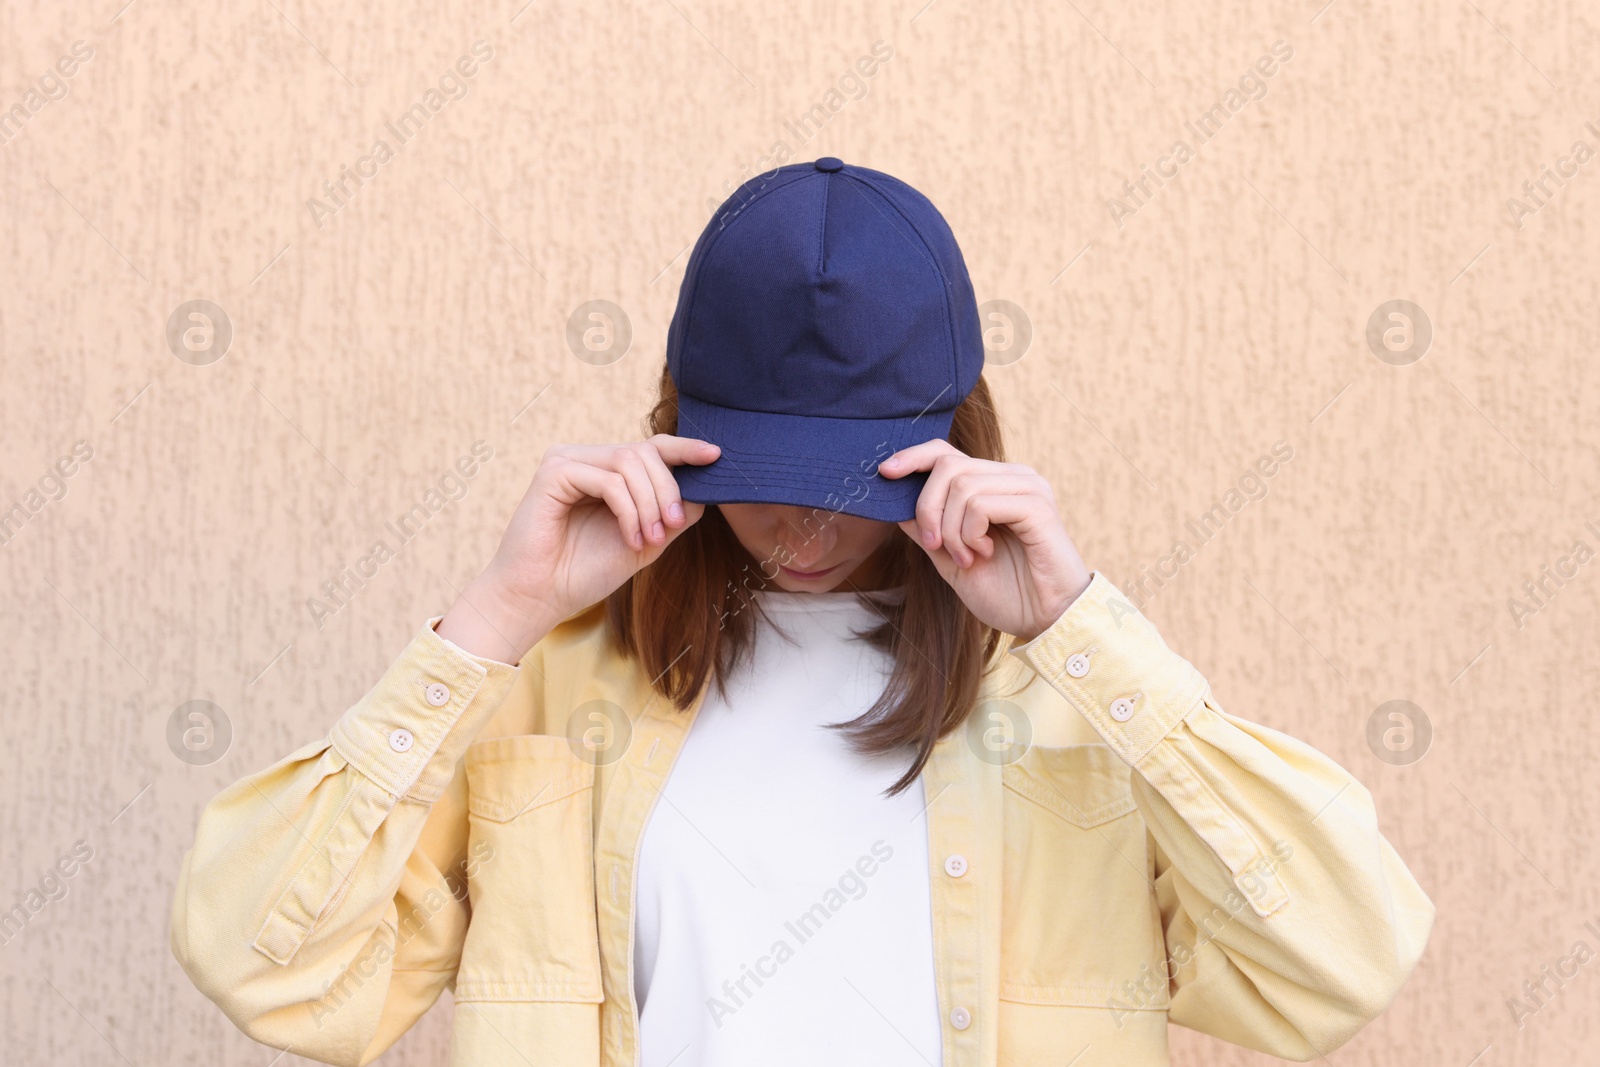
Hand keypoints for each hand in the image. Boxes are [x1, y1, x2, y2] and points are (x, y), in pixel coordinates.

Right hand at [437, 434, 720, 661]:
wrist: (541, 598)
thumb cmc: (584, 573)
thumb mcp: (644, 542)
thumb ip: (672, 516)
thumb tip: (706, 491)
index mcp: (605, 472)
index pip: (651, 449)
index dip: (685, 449)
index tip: (716, 455)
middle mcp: (586, 459)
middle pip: (646, 452)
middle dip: (667, 490)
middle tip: (670, 527)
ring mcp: (568, 462)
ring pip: (630, 463)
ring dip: (649, 504)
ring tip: (649, 539)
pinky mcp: (554, 472)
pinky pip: (609, 481)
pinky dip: (628, 510)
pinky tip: (629, 537)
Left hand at [879, 441, 1091, 642]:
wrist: (1045, 622)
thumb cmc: (1006, 593)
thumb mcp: (951, 559)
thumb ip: (927, 530)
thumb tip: (895, 502)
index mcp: (995, 484)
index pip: (946, 452)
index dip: (913, 458)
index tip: (885, 473)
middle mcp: (1013, 477)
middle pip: (948, 466)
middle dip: (929, 509)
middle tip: (937, 546)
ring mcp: (1028, 488)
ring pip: (962, 486)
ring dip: (951, 530)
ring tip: (968, 557)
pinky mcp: (1036, 506)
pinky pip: (981, 504)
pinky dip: (970, 533)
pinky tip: (984, 553)